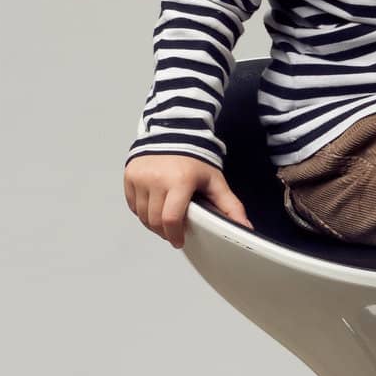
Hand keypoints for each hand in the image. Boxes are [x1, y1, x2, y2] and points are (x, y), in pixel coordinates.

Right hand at [124, 154, 253, 249]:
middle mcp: (157, 179)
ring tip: (165, 219)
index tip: (179, 241)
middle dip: (165, 232)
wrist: (174, 133)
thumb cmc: (195, 160)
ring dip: (153, 223)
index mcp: (180, 181)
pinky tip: (154, 206)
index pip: (171, 219)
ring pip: (142, 215)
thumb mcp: (215, 181)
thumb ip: (230, 206)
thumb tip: (244, 227)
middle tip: (173, 232)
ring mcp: (140, 177)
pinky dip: (142, 211)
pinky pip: (133, 205)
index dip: (174, 235)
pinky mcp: (130, 176)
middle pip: (155, 221)